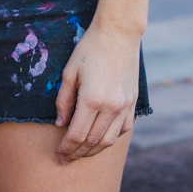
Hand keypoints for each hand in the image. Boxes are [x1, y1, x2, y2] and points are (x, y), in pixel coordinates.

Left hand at [53, 20, 140, 162]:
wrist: (119, 33)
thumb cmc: (90, 48)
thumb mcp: (69, 72)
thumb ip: (64, 100)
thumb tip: (60, 123)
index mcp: (92, 99)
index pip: (76, 135)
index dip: (66, 148)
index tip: (58, 153)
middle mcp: (111, 106)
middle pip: (92, 141)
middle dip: (77, 153)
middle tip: (66, 159)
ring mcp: (125, 105)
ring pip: (109, 140)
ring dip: (94, 151)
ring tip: (81, 153)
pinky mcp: (133, 102)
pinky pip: (124, 129)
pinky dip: (112, 138)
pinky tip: (102, 139)